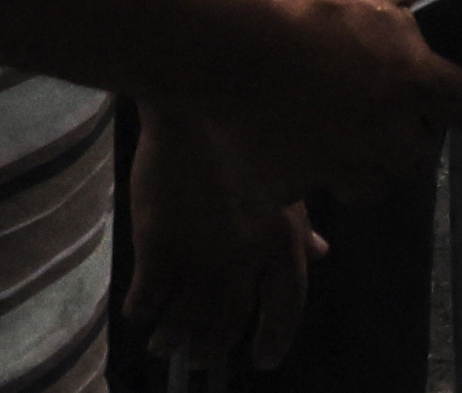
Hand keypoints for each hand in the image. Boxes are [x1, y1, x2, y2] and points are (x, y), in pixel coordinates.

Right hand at [122, 109, 314, 361]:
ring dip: (176, 338)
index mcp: (284, 242)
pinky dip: (143, 314)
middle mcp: (244, 259)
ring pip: (186, 320)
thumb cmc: (253, 131)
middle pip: (229, 324)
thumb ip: (301, 225)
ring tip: (168, 346)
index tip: (265, 359)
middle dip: (214, 347)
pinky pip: (146, 299)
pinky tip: (141, 316)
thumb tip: (320, 254)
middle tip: (202, 358)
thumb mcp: (290, 178)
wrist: (199, 101)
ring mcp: (198, 255)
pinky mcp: (156, 247)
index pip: (287, 307)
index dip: (276, 338)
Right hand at [214, 0, 461, 201]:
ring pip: (374, 186)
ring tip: (348, 141)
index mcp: (416, 84)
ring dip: (369, 167)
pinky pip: (314, 190)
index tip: (455, 98)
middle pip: (421, 159)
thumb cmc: (308, 7)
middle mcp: (387, 135)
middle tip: (391, 119)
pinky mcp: (295, 189)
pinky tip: (296, 146)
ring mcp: (340, 168)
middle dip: (413, 141)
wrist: (232, 48)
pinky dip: (311, 174)